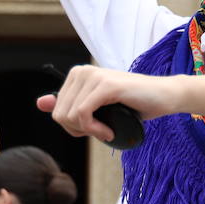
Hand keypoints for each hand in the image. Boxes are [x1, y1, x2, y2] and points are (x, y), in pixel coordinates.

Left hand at [37, 65, 182, 142]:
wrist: (164, 97)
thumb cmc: (133, 105)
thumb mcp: (97, 108)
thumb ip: (70, 105)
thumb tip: (40, 103)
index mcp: (77, 75)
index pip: (57, 110)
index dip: (73, 127)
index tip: (92, 129)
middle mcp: (82, 72)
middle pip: (60, 115)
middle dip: (79, 131)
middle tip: (101, 131)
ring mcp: (93, 76)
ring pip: (70, 116)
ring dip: (89, 132)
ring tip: (107, 131)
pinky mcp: (105, 85)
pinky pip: (82, 114)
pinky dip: (94, 130)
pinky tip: (108, 132)